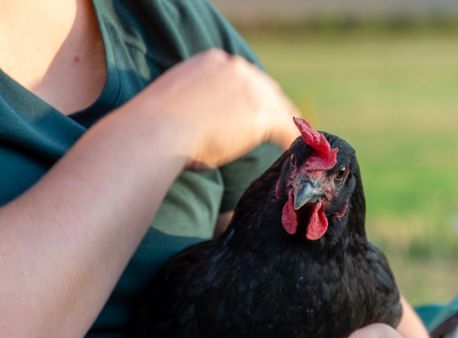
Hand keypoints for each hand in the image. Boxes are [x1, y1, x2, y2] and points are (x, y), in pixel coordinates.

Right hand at [116, 49, 299, 167]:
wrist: (156, 132)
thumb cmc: (156, 127)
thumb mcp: (178, 102)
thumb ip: (198, 102)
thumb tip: (204, 121)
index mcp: (212, 61)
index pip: (244, 79)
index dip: (252, 96)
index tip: (255, 110)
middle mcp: (235, 68)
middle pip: (266, 89)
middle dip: (272, 108)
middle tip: (280, 126)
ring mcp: (251, 89)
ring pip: (278, 106)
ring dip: (283, 124)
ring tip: (288, 140)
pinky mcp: (261, 113)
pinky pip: (285, 125)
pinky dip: (290, 137)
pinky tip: (292, 148)